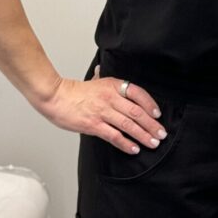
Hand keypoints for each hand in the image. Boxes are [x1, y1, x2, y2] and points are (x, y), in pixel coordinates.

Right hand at [35, 66, 166, 154]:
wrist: (56, 97)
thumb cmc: (74, 91)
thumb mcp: (93, 80)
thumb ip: (100, 78)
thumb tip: (100, 69)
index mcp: (113, 85)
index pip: (138, 93)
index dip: (150, 104)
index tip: (158, 114)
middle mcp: (111, 97)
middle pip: (137, 111)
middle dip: (151, 124)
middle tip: (161, 134)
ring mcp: (103, 112)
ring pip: (128, 124)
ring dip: (143, 135)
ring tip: (152, 143)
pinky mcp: (94, 125)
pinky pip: (114, 136)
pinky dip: (126, 143)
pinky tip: (134, 148)